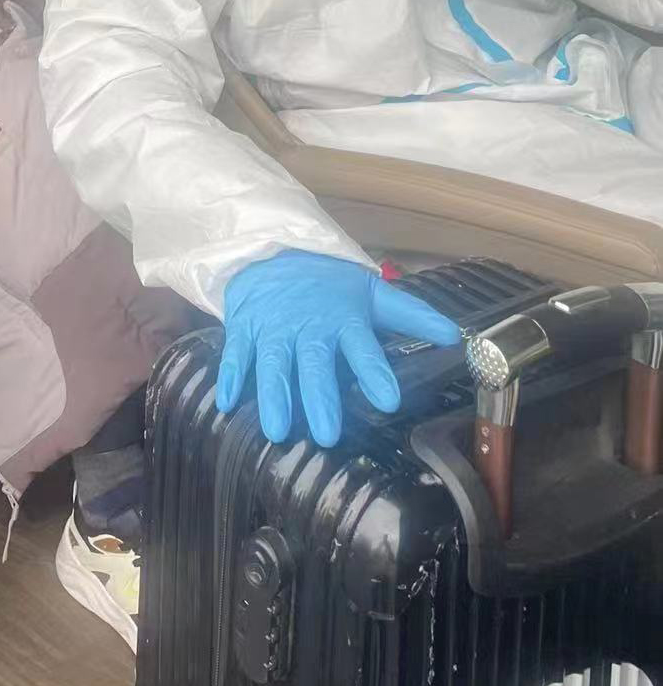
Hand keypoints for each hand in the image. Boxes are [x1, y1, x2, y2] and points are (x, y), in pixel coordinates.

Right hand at [215, 251, 460, 446]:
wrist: (272, 251)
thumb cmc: (327, 283)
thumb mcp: (372, 293)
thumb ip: (412, 316)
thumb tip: (457, 338)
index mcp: (343, 319)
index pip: (362, 346)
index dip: (374, 371)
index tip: (387, 399)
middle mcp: (307, 326)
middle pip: (313, 362)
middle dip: (319, 396)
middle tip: (327, 434)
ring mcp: (272, 327)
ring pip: (272, 363)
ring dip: (274, 395)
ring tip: (278, 430)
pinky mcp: (243, 329)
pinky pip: (235, 354)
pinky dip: (231, 377)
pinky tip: (228, 404)